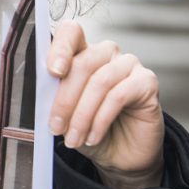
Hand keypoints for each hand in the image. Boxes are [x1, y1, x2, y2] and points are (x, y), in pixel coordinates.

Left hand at [47, 19, 163, 188]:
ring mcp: (129, 64)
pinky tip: (93, 137)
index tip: (52, 72)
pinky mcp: (147, 82)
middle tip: (56, 127)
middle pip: (83, 62)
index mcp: (83, 53)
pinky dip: (101, 119)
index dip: (60, 47)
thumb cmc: (91, 130)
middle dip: (65, 99)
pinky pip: (119, 95)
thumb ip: (54, 99)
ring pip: (100, 81)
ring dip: (82, 115)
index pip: (71, 32)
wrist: (121, 156)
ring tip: (74, 139)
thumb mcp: (66, 115)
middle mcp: (107, 54)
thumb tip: (41, 96)